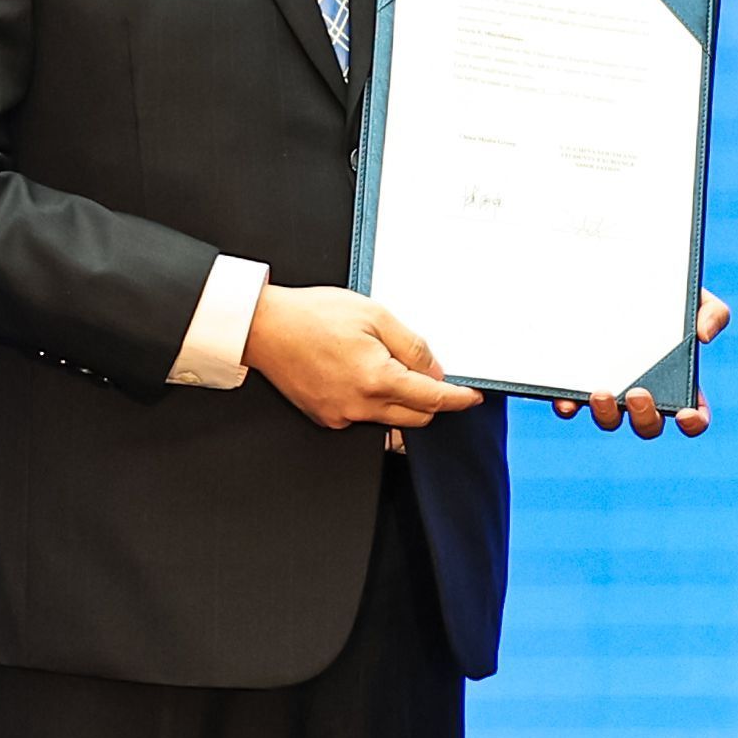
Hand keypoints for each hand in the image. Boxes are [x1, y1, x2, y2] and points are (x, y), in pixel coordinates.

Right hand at [249, 285, 483, 432]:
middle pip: (415, 418)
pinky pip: (363, 419)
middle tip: (428, 373)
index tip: (472, 397)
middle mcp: (360, 406)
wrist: (264, 327)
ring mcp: (340, 416)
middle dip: (431, 401)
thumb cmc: (312, 316)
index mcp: (377, 379)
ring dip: (402, 404)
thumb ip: (412, 346)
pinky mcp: (325, 417)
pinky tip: (362, 377)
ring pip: (390, 421)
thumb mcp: (375, 316)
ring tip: (388, 369)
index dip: (458, 399)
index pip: (432, 399)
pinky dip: (374, 404)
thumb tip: (437, 370)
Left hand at [549, 291, 733, 438]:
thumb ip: (712, 311)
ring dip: (606, 415)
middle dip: (644, 417)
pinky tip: (566, 399)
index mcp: (677, 380)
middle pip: (649, 425)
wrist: (616, 273)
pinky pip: (572, 404)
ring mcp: (610, 389)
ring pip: (609, 420)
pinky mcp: (578, 381)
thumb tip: (704, 336)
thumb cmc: (663, 293)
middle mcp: (643, 391)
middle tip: (637, 393)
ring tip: (601, 392)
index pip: (693, 415)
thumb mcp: (691, 296)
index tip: (686, 414)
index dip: (693, 423)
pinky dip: (569, 406)